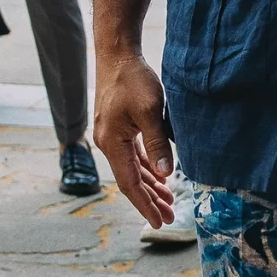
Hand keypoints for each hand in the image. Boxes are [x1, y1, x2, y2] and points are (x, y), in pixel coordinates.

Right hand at [92, 50, 173, 226]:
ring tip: (168, 201)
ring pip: (132, 169)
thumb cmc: (132, 79)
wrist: (117, 54)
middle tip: (168, 217)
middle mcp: (108, 143)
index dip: (145, 205)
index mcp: (113, 144)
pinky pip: (133, 156)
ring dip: (150, 185)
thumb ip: (158, 144)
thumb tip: (166, 174)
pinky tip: (160, 176)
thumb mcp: (150, 111)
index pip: (130, 184)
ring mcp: (112, 136)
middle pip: (130, 180)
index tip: (159, 221)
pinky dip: (146, 168)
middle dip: (149, 200)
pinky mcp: (118, 127)